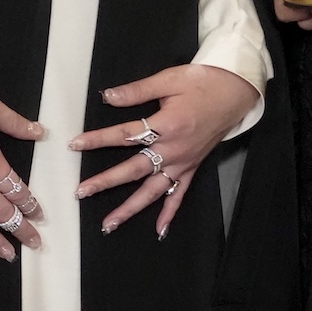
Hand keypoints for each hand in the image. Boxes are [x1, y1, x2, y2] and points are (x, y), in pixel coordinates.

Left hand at [71, 64, 259, 238]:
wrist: (235, 91)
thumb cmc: (203, 82)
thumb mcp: (170, 79)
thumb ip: (138, 91)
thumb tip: (108, 96)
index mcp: (167, 125)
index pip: (125, 134)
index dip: (98, 139)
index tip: (76, 144)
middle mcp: (174, 148)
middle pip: (134, 169)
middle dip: (106, 181)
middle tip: (82, 192)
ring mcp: (183, 161)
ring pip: (153, 190)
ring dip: (130, 208)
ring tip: (110, 224)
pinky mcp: (192, 166)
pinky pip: (179, 194)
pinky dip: (169, 213)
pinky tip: (159, 230)